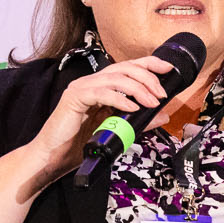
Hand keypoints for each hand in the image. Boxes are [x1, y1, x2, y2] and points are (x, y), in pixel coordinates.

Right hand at [28, 54, 174, 180]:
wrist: (54, 158)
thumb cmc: (80, 145)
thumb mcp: (117, 131)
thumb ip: (139, 122)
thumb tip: (163, 115)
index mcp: (101, 86)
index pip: (128, 67)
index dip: (149, 64)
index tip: (168, 69)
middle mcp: (91, 82)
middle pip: (124, 68)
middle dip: (147, 77)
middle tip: (162, 94)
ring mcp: (81, 88)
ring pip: (114, 78)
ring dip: (138, 88)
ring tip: (152, 102)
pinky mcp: (74, 98)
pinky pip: (101, 93)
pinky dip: (119, 98)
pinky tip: (132, 107)